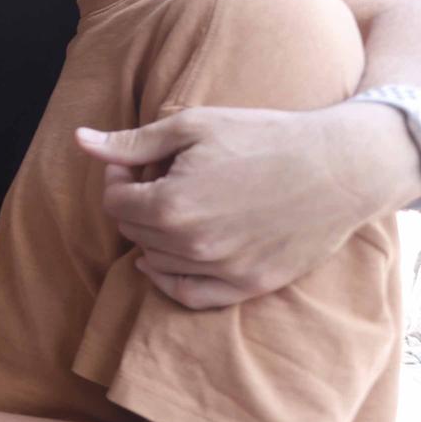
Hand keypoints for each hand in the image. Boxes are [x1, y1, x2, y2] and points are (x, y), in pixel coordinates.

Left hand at [75, 101, 417, 308]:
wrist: (341, 165)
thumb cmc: (266, 137)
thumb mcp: (193, 126)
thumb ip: (132, 142)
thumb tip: (79, 141)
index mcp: (171, 205)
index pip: (115, 202)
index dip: (118, 177)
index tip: (134, 161)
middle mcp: (192, 246)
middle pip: (134, 231)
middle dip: (136, 203)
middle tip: (158, 177)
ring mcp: (223, 270)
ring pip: (158, 262)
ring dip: (156, 235)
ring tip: (180, 203)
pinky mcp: (250, 284)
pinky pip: (191, 295)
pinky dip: (171, 280)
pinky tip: (167, 258)